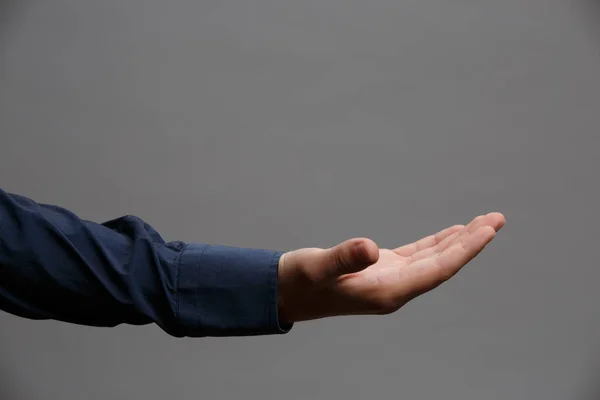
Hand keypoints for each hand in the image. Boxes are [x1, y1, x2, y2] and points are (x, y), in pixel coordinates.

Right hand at [277, 213, 504, 323]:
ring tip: (483, 223)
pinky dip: (437, 243)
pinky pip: (419, 256)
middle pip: (443, 264)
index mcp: (387, 292)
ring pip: (434, 259)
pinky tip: (452, 235)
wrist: (287, 293)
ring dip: (459, 241)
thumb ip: (343, 259)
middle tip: (497, 219)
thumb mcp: (317, 268)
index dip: (464, 250)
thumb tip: (371, 248)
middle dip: (471, 242)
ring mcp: (390, 280)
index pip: (436, 270)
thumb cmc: (299, 282)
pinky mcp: (382, 271)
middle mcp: (395, 289)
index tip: (487, 231)